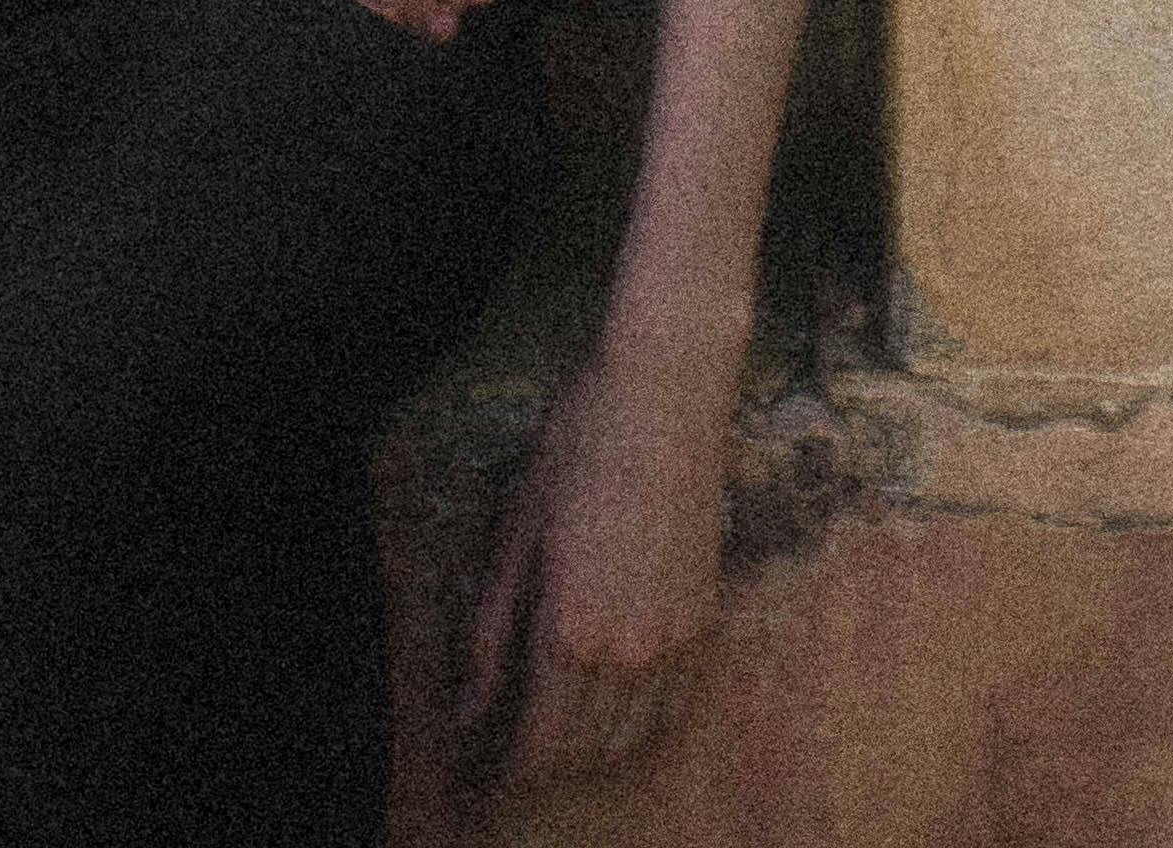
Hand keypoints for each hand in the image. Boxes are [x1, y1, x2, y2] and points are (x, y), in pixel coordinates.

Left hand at [454, 336, 730, 796]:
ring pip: (631, 741)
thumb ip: (490, 634)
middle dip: (541, 771)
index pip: (537, 747)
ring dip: (590, 756)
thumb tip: (466, 712)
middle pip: (582, 754)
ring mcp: (674, 641)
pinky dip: (642, 730)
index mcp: (569, 634)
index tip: (482, 780)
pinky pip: (674, 708)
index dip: (506, 775)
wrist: (665, 391)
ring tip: (555, 743)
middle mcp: (628, 655)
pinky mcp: (705, 619)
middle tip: (508, 760)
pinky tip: (617, 717)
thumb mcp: (515, 533)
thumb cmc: (576, 446)